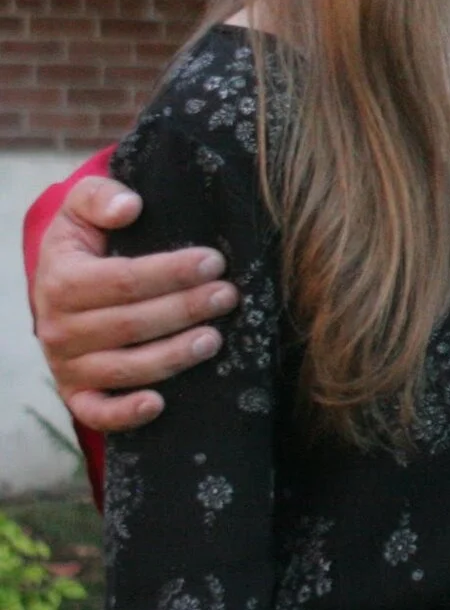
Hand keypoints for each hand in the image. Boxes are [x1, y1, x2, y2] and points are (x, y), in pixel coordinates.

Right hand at [31, 177, 235, 431]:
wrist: (61, 281)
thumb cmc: (86, 240)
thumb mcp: (82, 206)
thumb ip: (100, 196)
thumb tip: (129, 206)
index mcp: (61, 282)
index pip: (123, 281)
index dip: (171, 272)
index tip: (214, 261)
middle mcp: (59, 329)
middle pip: (131, 324)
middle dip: (185, 309)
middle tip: (229, 295)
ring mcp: (68, 365)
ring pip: (124, 368)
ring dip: (173, 356)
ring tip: (215, 339)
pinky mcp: (77, 393)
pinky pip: (96, 412)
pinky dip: (124, 413)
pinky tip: (159, 404)